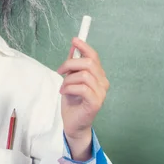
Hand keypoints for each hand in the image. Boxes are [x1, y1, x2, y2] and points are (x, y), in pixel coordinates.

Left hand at [57, 37, 109, 160]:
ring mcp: (101, 93)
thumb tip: (73, 46)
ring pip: (84, 75)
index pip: (94, 56)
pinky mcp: (96, 103)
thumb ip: (73, 65)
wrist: (73, 123)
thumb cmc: (72, 101)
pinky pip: (82, 88)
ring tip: (63, 87)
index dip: (84, 47)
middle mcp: (103, 83)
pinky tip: (65, 92)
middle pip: (88, 63)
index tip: (74, 40)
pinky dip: (69, 88)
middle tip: (60, 71)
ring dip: (68, 79)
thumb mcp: (70, 79)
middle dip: (70, 64)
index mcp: (98, 75)